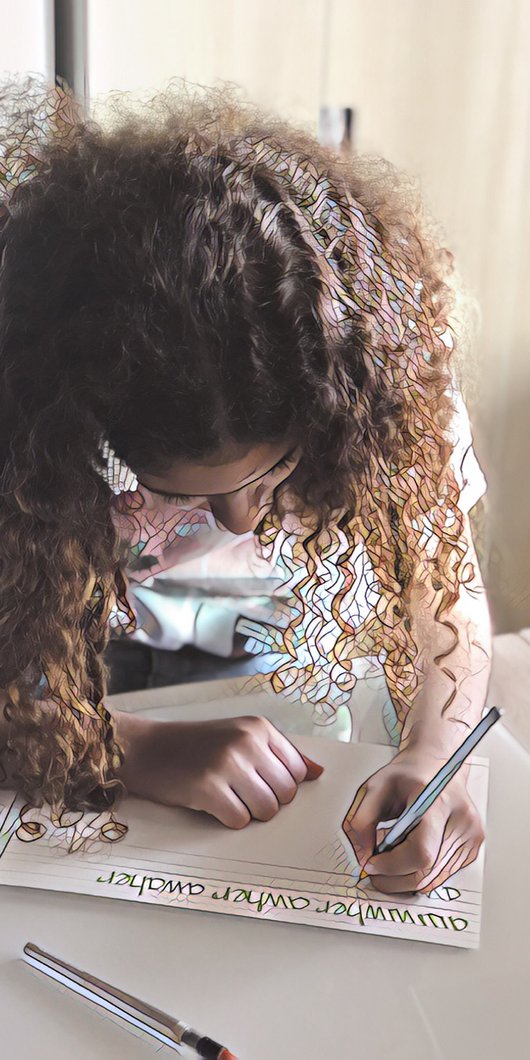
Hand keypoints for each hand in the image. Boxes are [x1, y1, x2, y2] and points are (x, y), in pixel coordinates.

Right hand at [115, 712, 323, 828]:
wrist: (145, 748)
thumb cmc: (194, 746)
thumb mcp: (238, 736)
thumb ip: (278, 754)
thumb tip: (318, 773)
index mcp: (258, 727)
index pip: (297, 771)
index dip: (279, 785)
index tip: (257, 783)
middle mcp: (247, 741)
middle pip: (286, 794)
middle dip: (266, 801)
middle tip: (237, 792)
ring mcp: (228, 764)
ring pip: (267, 810)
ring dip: (248, 812)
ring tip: (225, 797)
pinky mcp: (209, 788)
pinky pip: (240, 821)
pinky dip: (228, 819)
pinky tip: (210, 803)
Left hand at [342, 745, 484, 893]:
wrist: (437, 766)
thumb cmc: (408, 775)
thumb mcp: (375, 787)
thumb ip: (362, 821)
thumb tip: (364, 856)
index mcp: (438, 801)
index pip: (421, 851)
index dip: (392, 865)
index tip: (371, 863)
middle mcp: (461, 819)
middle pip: (427, 871)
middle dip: (394, 879)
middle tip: (374, 871)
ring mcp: (471, 835)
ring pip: (433, 879)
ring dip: (405, 878)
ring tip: (390, 858)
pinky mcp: (473, 846)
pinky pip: (441, 875)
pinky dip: (419, 873)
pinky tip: (408, 855)